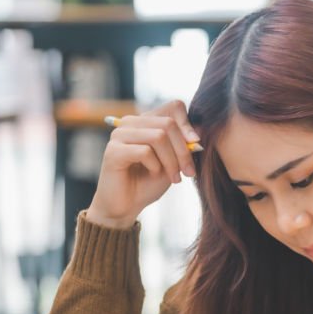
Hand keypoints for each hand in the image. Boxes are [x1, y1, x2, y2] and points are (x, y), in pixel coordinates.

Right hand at [86, 99, 200, 228]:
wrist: (125, 206)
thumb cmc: (148, 183)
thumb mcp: (173, 162)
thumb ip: (183, 145)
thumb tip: (199, 131)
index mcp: (146, 121)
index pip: (173, 106)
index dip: (188, 124)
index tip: (196, 144)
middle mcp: (131, 123)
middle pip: (168, 123)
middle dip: (183, 150)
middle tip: (188, 172)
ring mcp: (120, 135)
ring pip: (158, 136)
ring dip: (171, 161)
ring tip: (174, 177)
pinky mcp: (113, 151)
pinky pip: (145, 152)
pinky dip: (155, 166)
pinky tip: (152, 174)